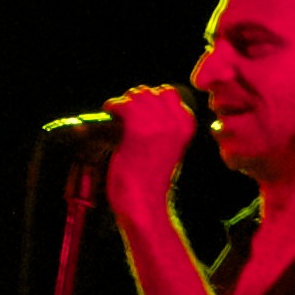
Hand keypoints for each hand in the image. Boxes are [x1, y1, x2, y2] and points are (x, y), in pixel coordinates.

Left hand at [103, 84, 195, 212]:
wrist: (146, 202)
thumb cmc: (152, 178)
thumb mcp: (170, 147)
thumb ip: (165, 127)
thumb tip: (147, 107)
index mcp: (186, 124)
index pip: (167, 93)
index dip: (148, 99)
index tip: (136, 111)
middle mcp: (175, 122)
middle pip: (148, 92)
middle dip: (132, 100)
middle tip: (122, 115)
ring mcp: (156, 125)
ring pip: (135, 95)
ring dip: (122, 103)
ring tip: (115, 116)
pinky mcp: (136, 132)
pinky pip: (122, 105)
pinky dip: (112, 107)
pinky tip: (109, 114)